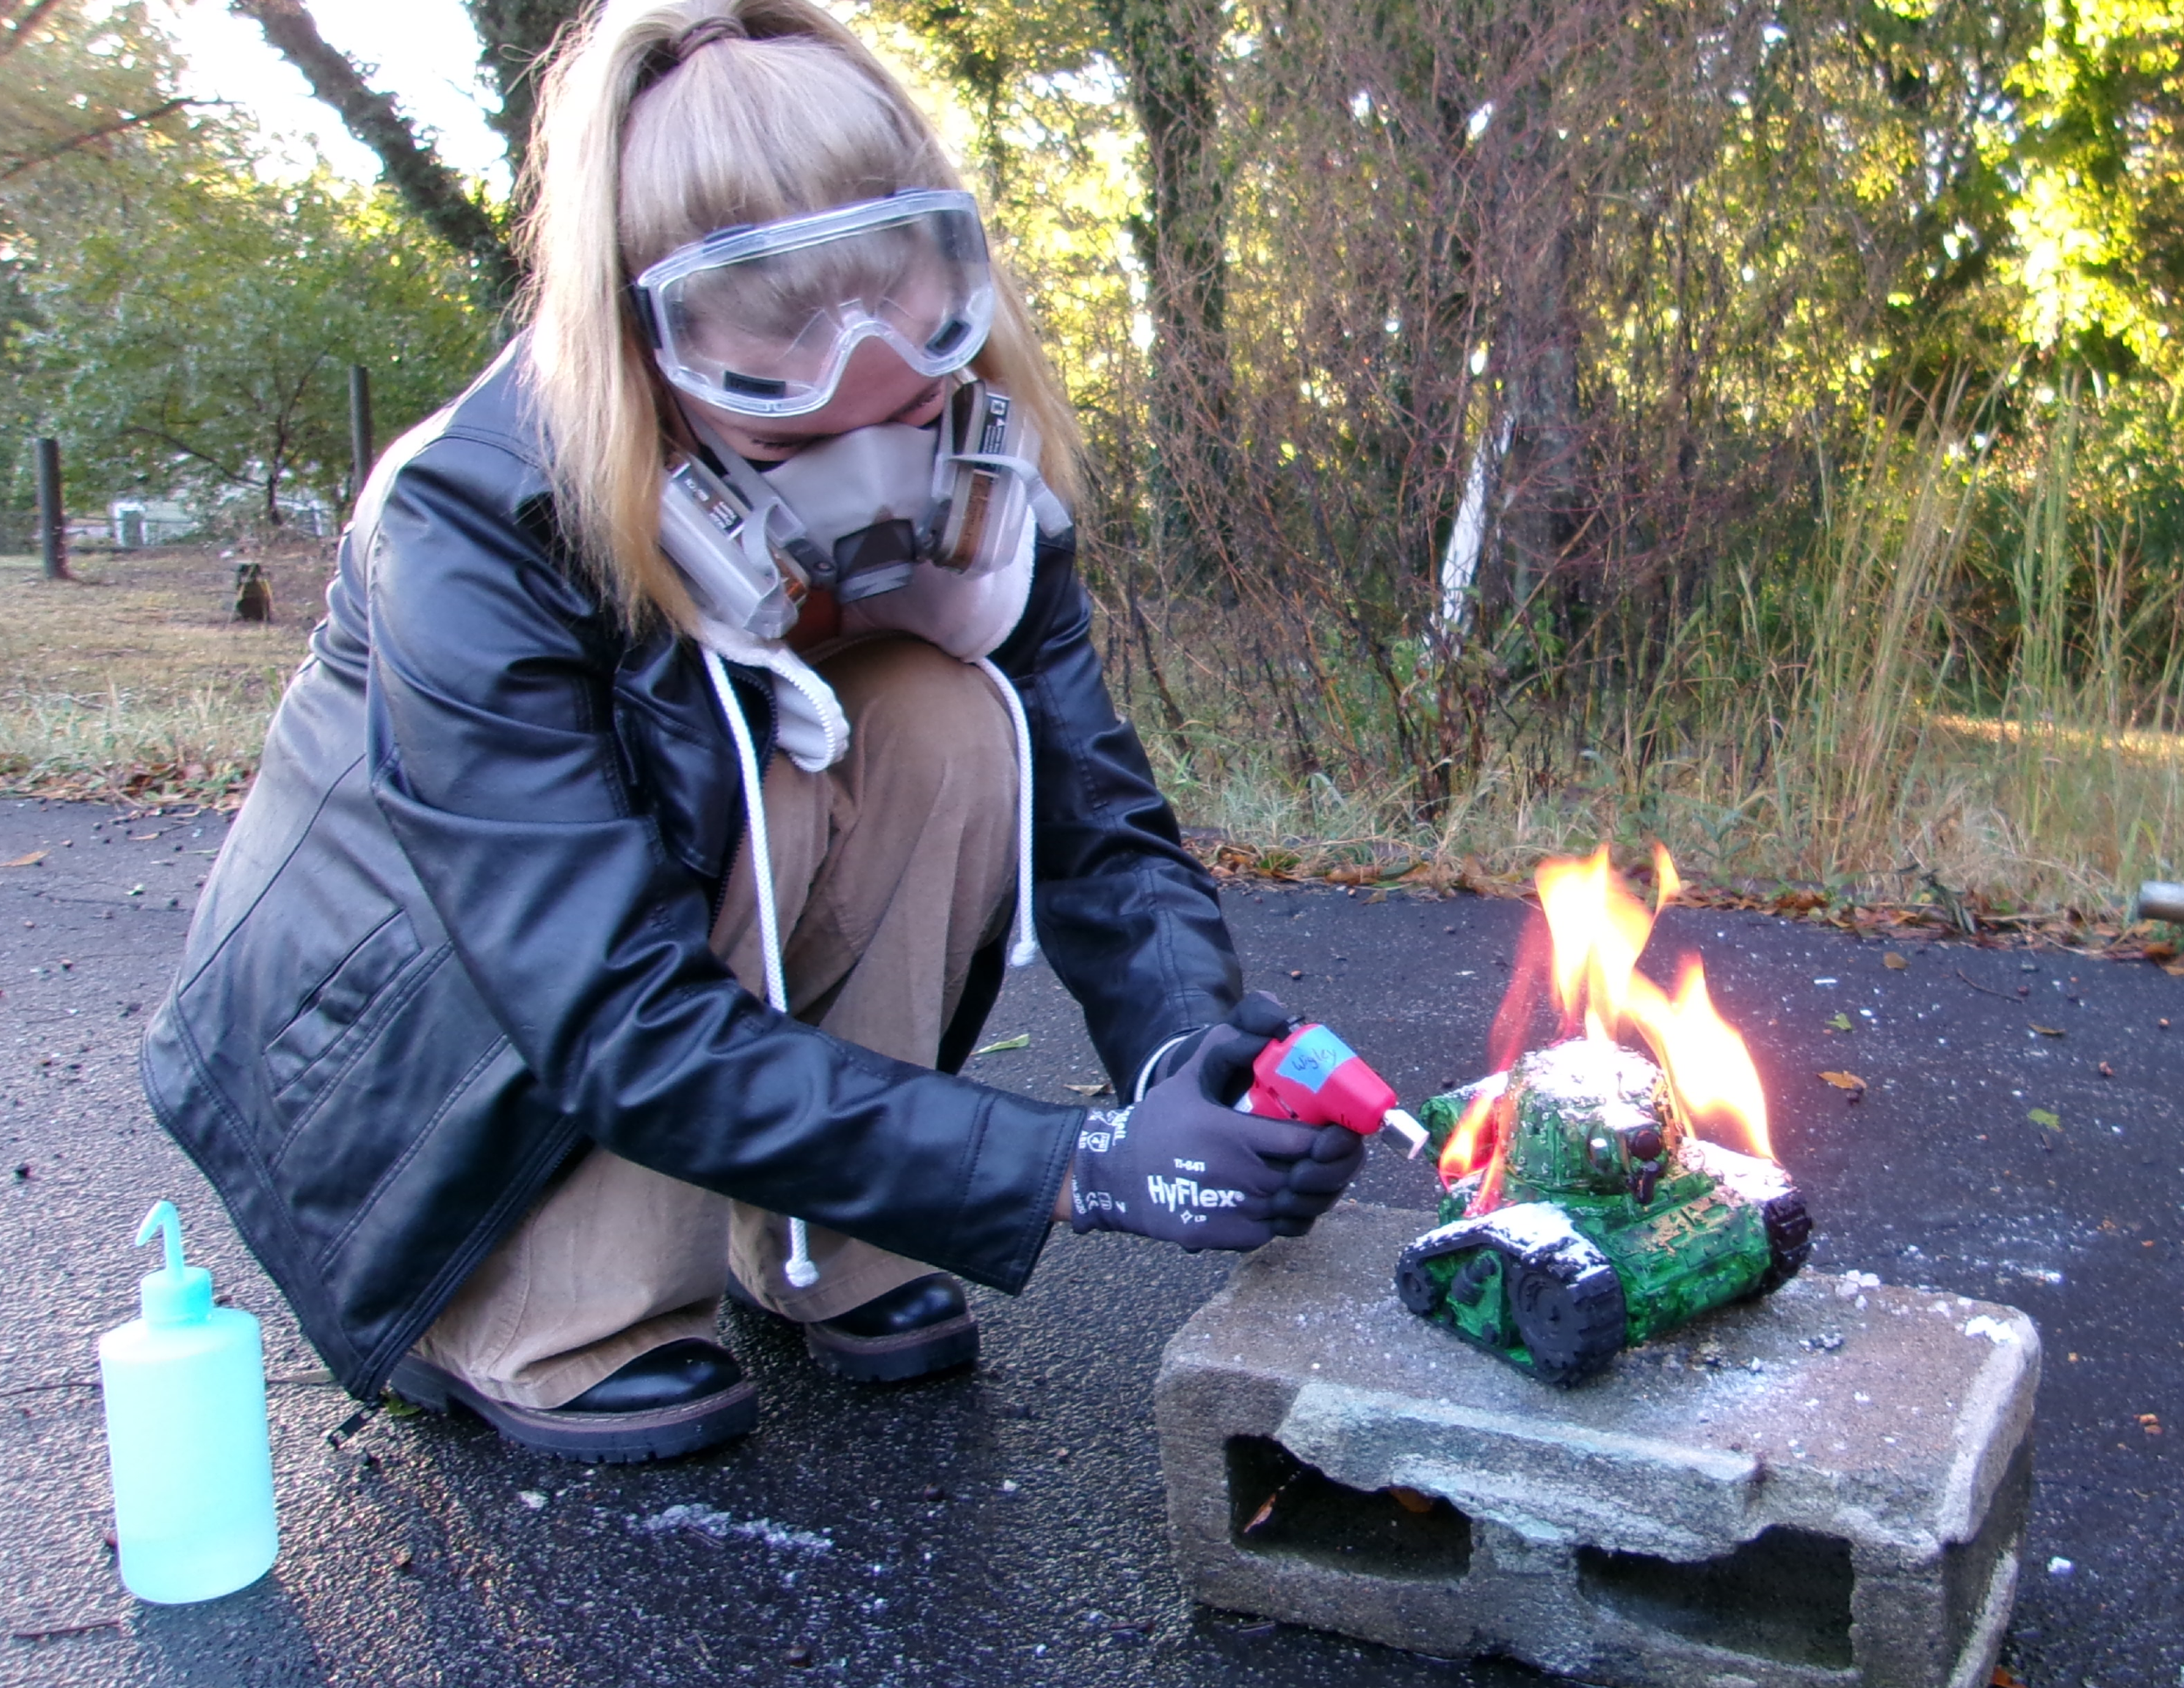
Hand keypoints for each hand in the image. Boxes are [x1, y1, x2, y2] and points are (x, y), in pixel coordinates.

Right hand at [1068, 1011, 1365, 1250]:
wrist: (1116, 1176)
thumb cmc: (1157, 1123)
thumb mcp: (1189, 1077)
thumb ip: (1229, 1046)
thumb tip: (1274, 1025)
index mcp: (1235, 1135)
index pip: (1308, 1143)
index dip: (1338, 1141)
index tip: (1346, 1131)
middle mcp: (1241, 1177)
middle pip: (1313, 1180)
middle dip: (1339, 1168)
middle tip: (1346, 1155)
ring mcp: (1237, 1211)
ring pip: (1303, 1209)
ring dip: (1321, 1194)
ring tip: (1325, 1176)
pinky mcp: (1229, 1237)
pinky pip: (1279, 1229)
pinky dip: (1293, 1216)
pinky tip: (1294, 1198)